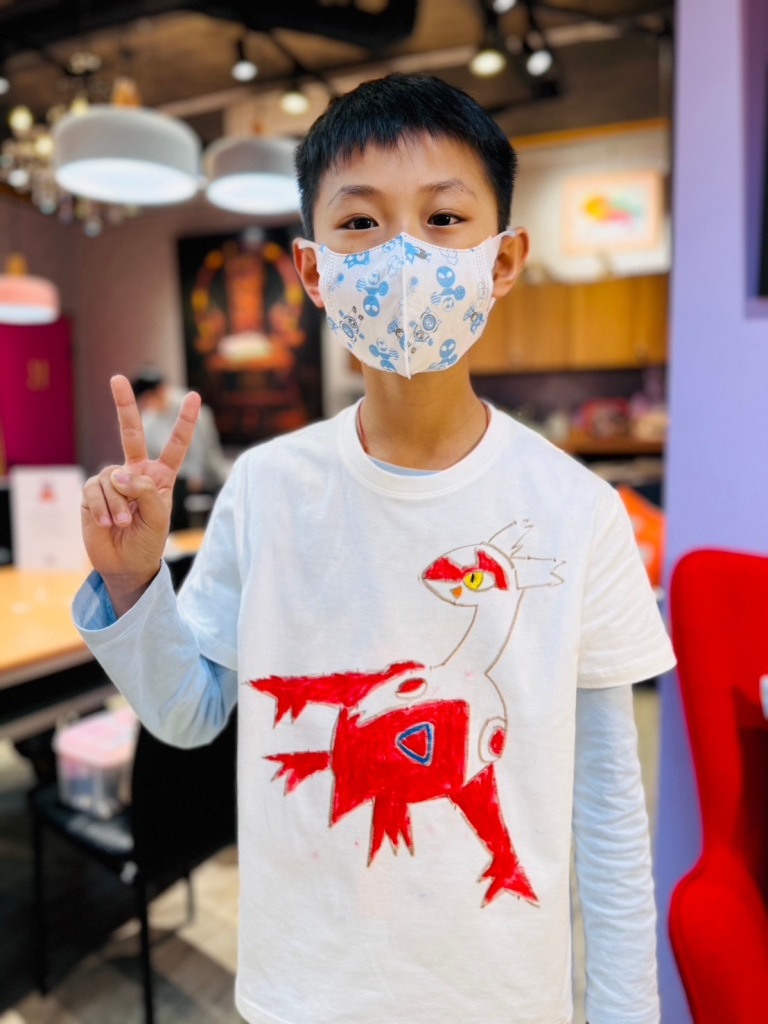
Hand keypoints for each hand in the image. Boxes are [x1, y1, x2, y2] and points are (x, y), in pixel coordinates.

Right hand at [80, 375, 200, 614]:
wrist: (125, 564)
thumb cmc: (148, 541)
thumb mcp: (159, 518)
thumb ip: (146, 491)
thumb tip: (119, 473)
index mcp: (161, 476)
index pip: (175, 445)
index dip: (184, 422)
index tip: (194, 396)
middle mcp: (136, 472)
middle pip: (130, 432)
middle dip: (124, 405)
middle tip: (117, 379)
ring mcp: (113, 480)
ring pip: (112, 477)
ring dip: (117, 503)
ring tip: (122, 522)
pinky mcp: (92, 492)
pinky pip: (95, 489)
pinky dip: (102, 507)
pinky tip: (106, 522)